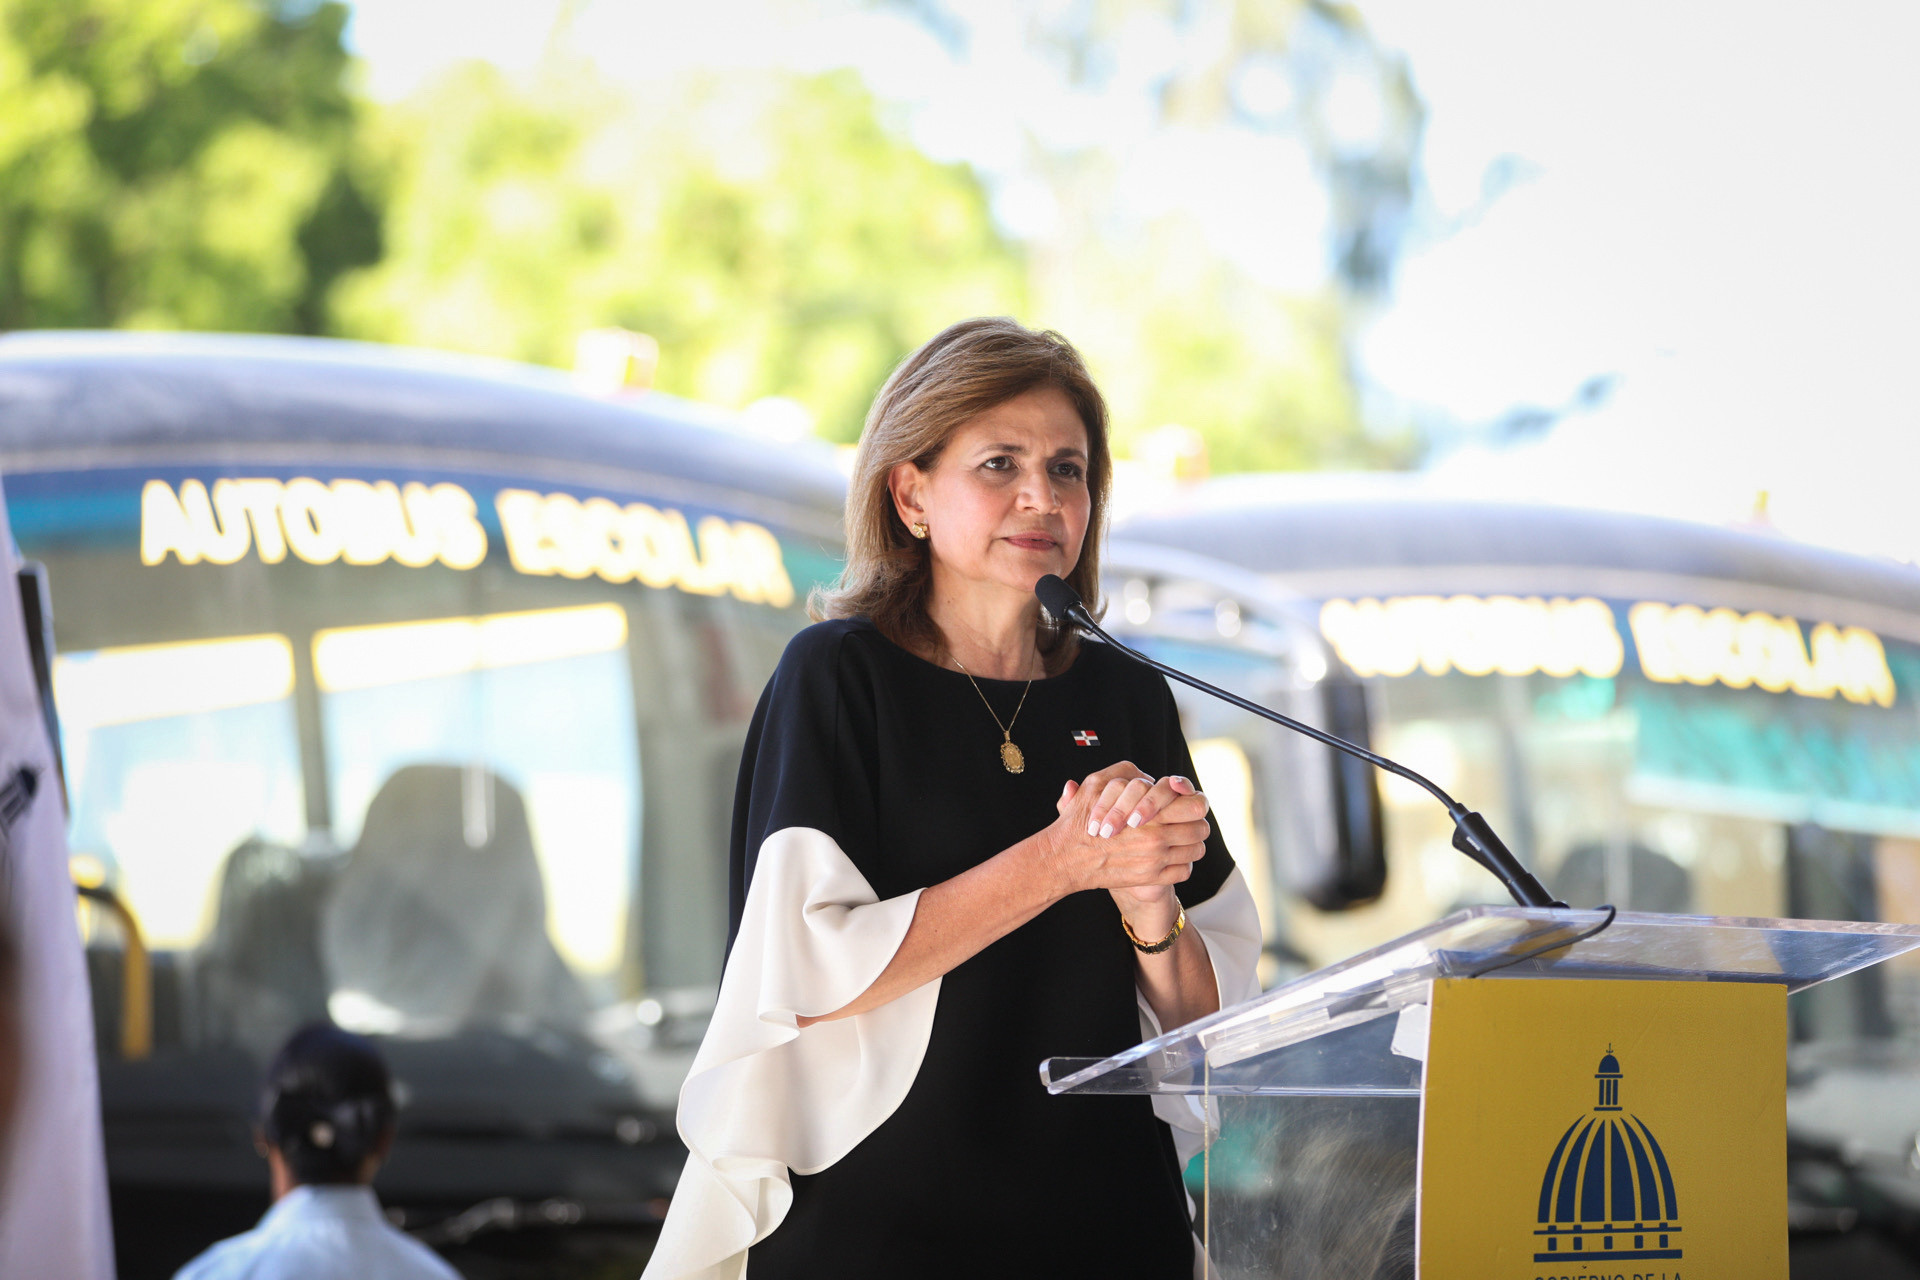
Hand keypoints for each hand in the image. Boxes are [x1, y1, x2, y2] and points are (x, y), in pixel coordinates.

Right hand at [1033, 761, 1210, 899]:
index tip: (1187, 802)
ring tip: (1180, 838)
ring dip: (1191, 843)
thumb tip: (1150, 777)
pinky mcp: (1152, 878)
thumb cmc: (1080, 820)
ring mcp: (1156, 860)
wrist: (1066, 858)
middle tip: (1186, 820)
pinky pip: (1184, 870)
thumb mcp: (1097, 783)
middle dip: (1195, 823)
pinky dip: (1181, 864)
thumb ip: (1126, 773)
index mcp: (1151, 812)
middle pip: (1201, 828)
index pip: (1197, 805)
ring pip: (1196, 850)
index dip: (1195, 801)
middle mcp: (1158, 837)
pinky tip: (1169, 856)